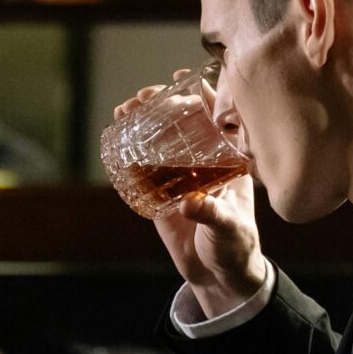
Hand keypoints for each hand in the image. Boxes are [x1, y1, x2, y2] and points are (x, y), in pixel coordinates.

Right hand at [112, 76, 268, 317]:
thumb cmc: (236, 246)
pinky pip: (143, 171)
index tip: (185, 79)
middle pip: (183, 124)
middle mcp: (204, 164)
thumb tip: (190, 202)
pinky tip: (116, 139)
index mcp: (229, 164)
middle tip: (144, 97)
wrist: (218, 275)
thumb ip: (212, 213)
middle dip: (162, 104)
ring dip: (142, 123)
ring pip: (160, 142)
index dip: (204, 94)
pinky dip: (129, 155)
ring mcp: (180, 178)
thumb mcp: (230, 228)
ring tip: (124, 110)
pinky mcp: (160, 196)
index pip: (218, 120)